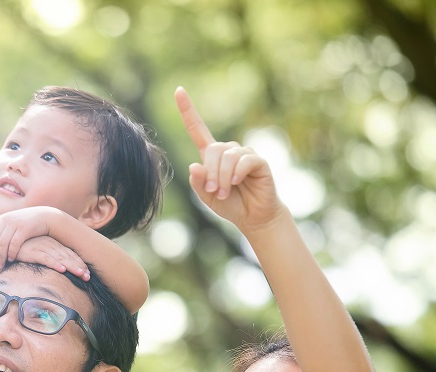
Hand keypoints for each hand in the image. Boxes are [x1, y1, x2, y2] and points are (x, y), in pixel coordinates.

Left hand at [0, 207, 64, 271]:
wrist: (45, 216)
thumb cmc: (28, 224)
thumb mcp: (13, 224)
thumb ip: (2, 231)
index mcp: (0, 219)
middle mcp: (5, 220)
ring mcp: (14, 223)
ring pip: (2, 243)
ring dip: (0, 256)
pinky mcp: (24, 229)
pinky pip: (14, 243)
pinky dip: (12, 253)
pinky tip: (11, 260)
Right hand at [14, 235, 89, 279]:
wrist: (5, 246)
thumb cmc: (22, 252)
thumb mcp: (38, 253)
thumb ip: (48, 258)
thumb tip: (60, 270)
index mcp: (52, 244)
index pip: (69, 254)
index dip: (79, 263)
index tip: (88, 274)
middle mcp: (49, 244)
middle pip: (68, 256)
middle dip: (79, 267)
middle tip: (88, 277)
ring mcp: (41, 247)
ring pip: (60, 257)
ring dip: (71, 266)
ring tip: (80, 274)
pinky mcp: (32, 251)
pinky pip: (46, 258)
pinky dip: (55, 263)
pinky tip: (62, 269)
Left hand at [175, 86, 285, 232]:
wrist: (253, 216)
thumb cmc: (229, 204)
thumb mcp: (207, 196)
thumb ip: (199, 183)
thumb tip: (194, 165)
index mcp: (212, 156)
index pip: (197, 128)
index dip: (187, 110)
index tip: (178, 91)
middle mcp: (228, 150)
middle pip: (213, 149)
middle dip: (211, 173)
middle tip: (215, 191)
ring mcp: (244, 153)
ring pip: (227, 156)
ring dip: (223, 177)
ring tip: (225, 193)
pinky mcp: (258, 160)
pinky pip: (244, 161)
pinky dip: (237, 174)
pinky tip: (238, 183)